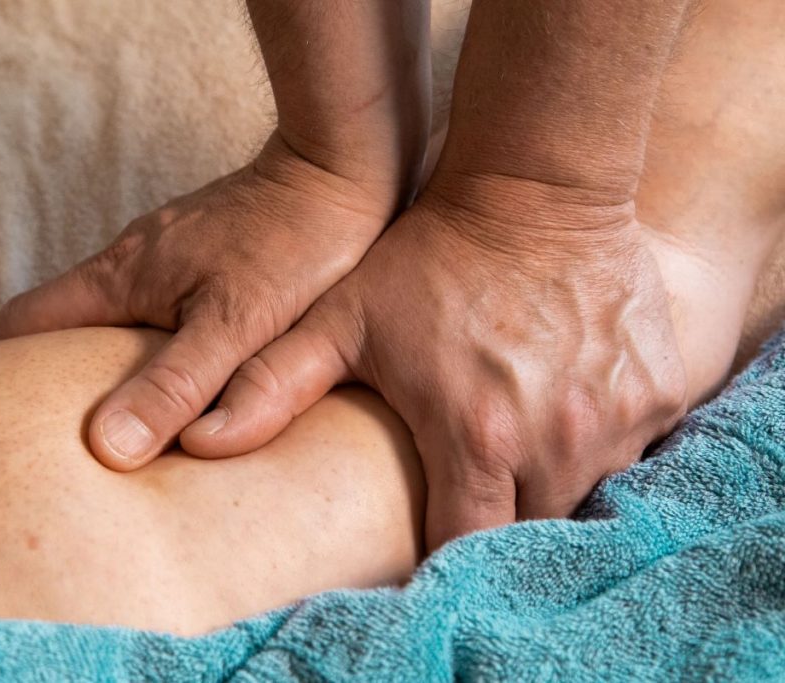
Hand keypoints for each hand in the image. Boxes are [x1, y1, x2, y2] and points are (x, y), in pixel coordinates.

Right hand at [0, 132, 398, 469]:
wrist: (341, 169)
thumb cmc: (294, 243)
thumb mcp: (234, 324)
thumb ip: (174, 386)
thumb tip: (106, 447)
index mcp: (119, 277)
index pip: (21, 323)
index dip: (0, 372)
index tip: (6, 423)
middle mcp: (129, 262)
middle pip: (58, 325)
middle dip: (52, 379)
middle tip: (65, 442)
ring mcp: (163, 255)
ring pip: (108, 317)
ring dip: (105, 365)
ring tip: (124, 423)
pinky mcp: (200, 256)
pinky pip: (151, 307)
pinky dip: (148, 346)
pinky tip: (181, 382)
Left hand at [182, 175, 687, 549]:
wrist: (536, 188)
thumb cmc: (430, 258)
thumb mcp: (341, 319)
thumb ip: (271, 386)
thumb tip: (197, 443)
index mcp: (475, 436)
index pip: (459, 545)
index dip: (439, 549)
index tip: (425, 533)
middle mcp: (556, 440)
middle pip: (523, 527)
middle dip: (493, 514)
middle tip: (467, 475)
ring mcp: (617, 417)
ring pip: (579, 491)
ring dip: (545, 479)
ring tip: (512, 434)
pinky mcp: (659, 391)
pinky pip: (627, 448)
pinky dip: (594, 442)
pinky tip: (561, 400)